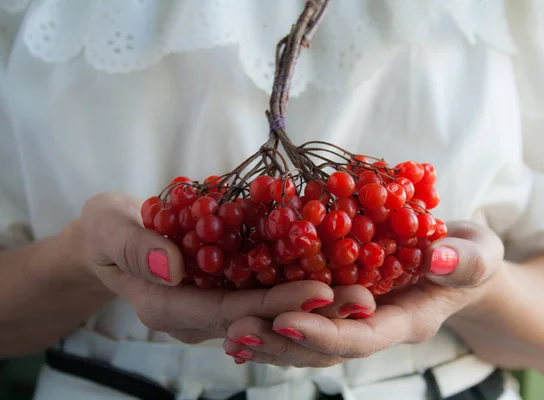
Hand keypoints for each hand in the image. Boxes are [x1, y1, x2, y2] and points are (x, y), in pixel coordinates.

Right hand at [74, 192, 352, 343]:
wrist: (110, 238)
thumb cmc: (105, 231)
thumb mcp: (107, 229)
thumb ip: (134, 248)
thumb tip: (172, 266)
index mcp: (169, 307)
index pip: (229, 311)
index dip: (274, 303)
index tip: (320, 291)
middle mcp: (199, 315)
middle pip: (261, 317)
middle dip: (312, 310)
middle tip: (361, 298)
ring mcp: (215, 304)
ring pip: (271, 309)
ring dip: (317, 304)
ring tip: (364, 292)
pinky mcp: (228, 287)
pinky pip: (267, 290)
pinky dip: (301, 282)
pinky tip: (339, 271)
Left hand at [222, 221, 505, 365]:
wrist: (458, 265)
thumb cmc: (470, 257)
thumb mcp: (479, 254)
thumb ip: (465, 260)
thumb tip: (437, 259)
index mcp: (405, 321)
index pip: (362, 338)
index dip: (325, 334)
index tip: (286, 322)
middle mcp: (375, 327)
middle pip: (325, 347)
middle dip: (282, 342)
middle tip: (237, 331)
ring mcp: (356, 320)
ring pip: (309, 341)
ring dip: (269, 339)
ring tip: (229, 334)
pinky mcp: (341, 305)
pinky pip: (306, 321)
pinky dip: (274, 324)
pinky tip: (241, 324)